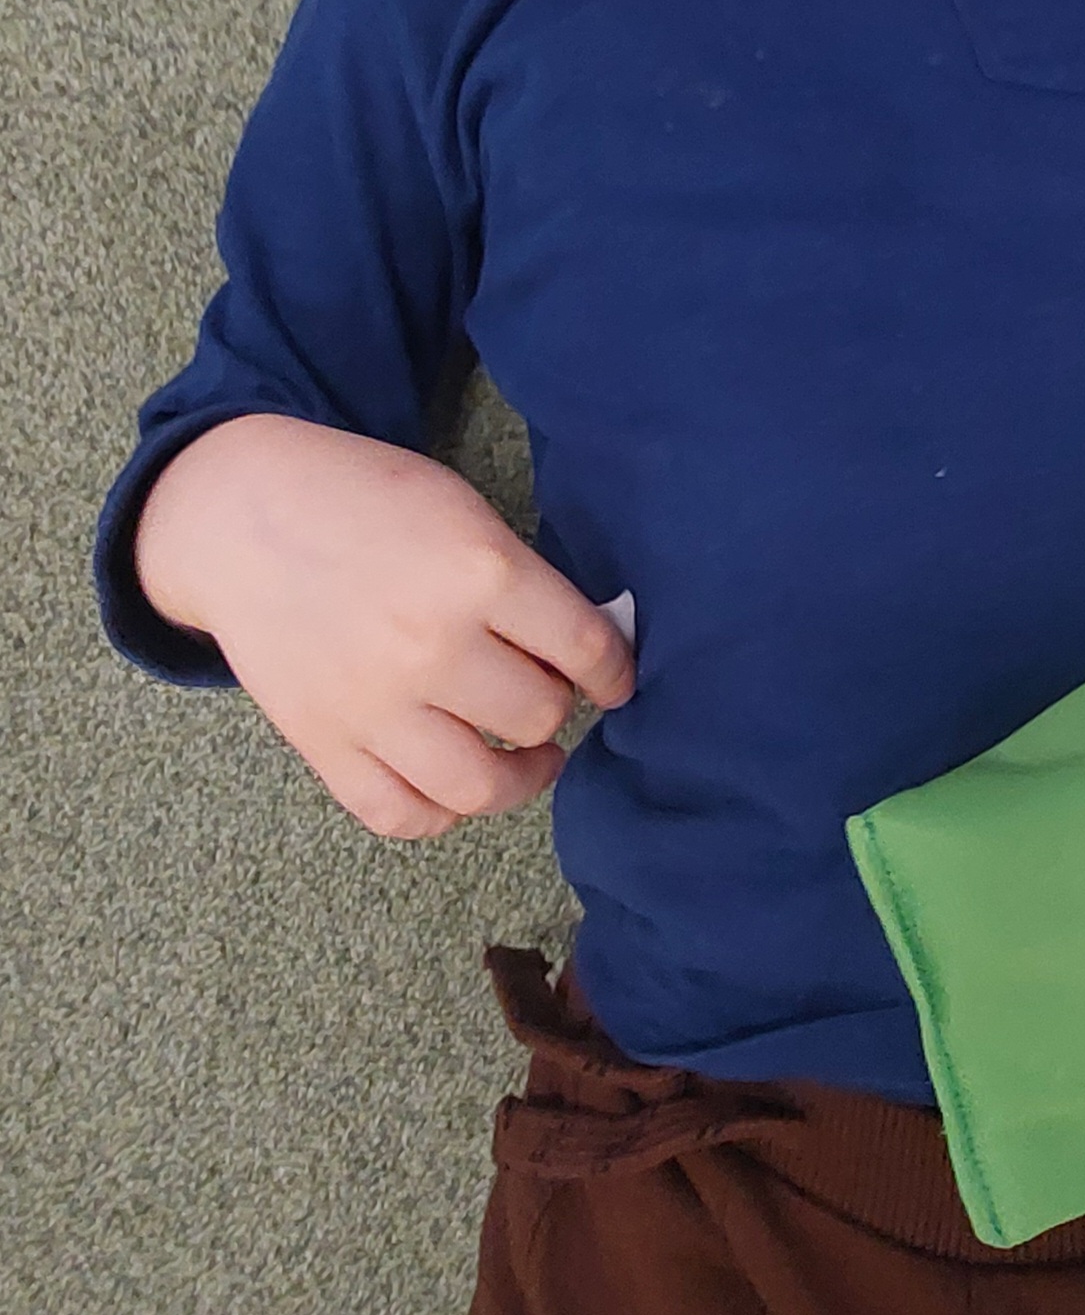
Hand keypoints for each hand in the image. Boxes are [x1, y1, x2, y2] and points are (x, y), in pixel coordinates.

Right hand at [134, 414, 634, 839]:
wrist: (239, 515)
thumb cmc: (363, 501)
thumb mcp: (462, 510)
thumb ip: (523, 581)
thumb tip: (586, 650)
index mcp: (479, 572)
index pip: (586, 648)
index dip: (615, 672)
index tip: (616, 681)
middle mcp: (431, 646)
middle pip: (539, 715)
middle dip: (557, 707)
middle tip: (550, 693)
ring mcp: (374, 704)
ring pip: (480, 784)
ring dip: (521, 778)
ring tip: (529, 758)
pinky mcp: (324, 743)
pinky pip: (400, 814)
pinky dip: (441, 813)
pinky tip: (458, 787)